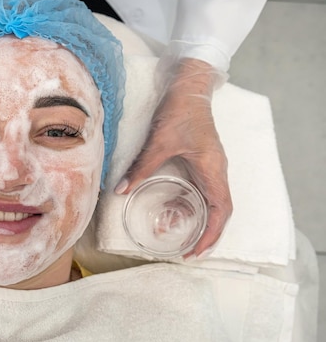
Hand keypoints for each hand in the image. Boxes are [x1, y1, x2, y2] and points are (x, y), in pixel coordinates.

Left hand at [117, 58, 232, 257]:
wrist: (188, 88)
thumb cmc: (180, 112)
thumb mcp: (159, 142)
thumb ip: (141, 167)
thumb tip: (121, 190)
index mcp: (213, 169)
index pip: (221, 211)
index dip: (211, 234)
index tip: (196, 251)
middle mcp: (217, 171)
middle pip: (220, 212)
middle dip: (207, 235)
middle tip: (189, 253)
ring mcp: (211, 167)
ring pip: (212, 202)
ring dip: (200, 221)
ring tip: (181, 238)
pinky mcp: (203, 162)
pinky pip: (203, 191)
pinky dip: (192, 206)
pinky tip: (175, 211)